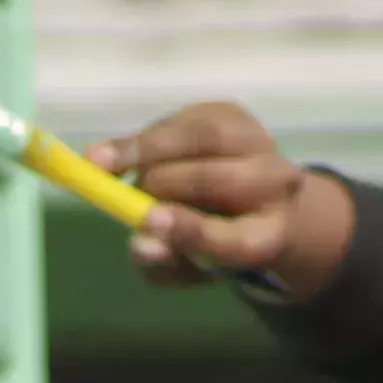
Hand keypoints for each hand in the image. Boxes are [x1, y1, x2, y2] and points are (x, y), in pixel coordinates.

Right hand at [95, 101, 359, 295]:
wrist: (251, 197)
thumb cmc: (212, 239)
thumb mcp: (186, 266)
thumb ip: (163, 264)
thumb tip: (141, 245)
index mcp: (266, 238)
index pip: (233, 239)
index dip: (190, 231)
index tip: (148, 221)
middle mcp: (275, 189)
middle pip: (218, 180)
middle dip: (160, 182)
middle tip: (113, 189)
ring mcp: (260, 145)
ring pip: (205, 137)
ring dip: (149, 148)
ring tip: (107, 162)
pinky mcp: (236, 115)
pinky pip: (190, 117)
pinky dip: (153, 133)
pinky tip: (132, 148)